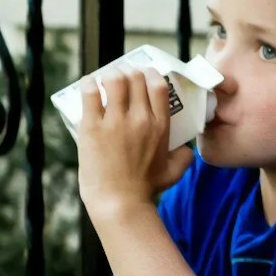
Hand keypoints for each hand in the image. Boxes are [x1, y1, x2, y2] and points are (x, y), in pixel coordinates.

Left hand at [74, 67, 193, 224]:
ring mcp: (115, 121)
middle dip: (128, 72)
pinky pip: (90, 93)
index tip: (144, 74)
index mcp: (160, 126)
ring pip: (114, 79)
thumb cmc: (145, 190)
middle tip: (121, 77)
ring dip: (110, 74)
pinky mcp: (92, 127)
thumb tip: (187, 149)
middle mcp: (140, 118)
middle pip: (136, 77)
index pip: (158, 85)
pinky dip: (89, 83)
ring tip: (104, 79)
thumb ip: (183, 157)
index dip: (150, 73)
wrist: (119, 203)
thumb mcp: (173, 173)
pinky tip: (89, 84)